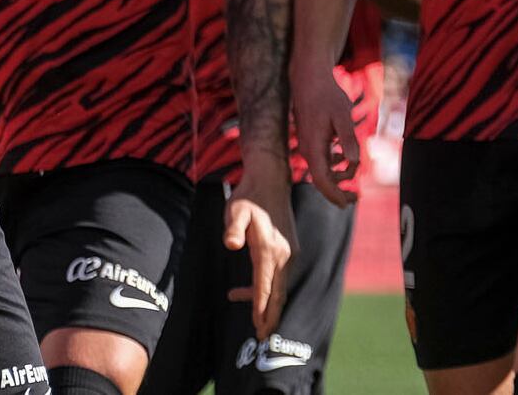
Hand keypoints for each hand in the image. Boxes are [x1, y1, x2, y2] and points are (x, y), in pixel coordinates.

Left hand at [225, 168, 296, 339]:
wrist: (270, 181)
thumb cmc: (249, 196)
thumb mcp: (235, 209)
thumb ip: (232, 227)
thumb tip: (230, 244)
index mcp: (269, 249)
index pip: (265, 286)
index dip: (261, 307)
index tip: (258, 326)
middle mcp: (284, 255)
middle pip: (278, 293)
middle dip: (270, 316)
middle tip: (263, 336)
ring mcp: (288, 253)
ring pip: (279, 287)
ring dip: (268, 305)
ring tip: (256, 323)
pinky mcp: (287, 250)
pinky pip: (276, 276)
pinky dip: (265, 289)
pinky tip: (241, 292)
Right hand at [292, 64, 360, 207]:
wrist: (309, 78)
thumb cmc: (327, 95)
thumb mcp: (342, 115)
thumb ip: (348, 138)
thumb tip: (354, 161)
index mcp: (313, 147)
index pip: (322, 180)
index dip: (335, 195)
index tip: (348, 203)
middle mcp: (307, 149)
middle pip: (321, 179)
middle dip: (339, 191)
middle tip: (357, 197)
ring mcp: (306, 144)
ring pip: (322, 170)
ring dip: (338, 176)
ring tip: (356, 174)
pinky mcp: (310, 138)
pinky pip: (321, 159)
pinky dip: (334, 163)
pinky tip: (344, 157)